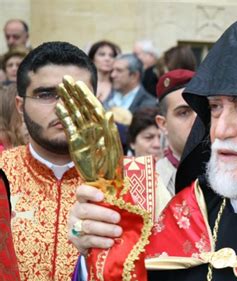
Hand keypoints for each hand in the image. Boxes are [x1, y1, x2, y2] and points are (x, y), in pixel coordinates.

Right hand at [55, 75, 122, 190]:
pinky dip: (64, 117)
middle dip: (74, 92)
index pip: (93, 105)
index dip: (86, 93)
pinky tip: (59, 107)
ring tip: (61, 87)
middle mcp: (93, 127)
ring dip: (68, 100)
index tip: (78, 81)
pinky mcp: (76, 143)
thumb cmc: (113, 165)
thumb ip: (109, 129)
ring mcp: (84, 134)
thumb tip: (108, 112)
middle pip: (82, 105)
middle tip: (65, 78)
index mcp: (103, 126)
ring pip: (75, 113)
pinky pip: (69, 127)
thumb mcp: (113, 146)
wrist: (105, 181)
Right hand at [69, 185, 122, 255]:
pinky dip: (101, 241)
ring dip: (105, 229)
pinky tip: (110, 242)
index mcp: (84, 200)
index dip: (90, 192)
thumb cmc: (106, 218)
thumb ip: (120, 202)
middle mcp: (76, 212)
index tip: (101, 196)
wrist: (95, 241)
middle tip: (117, 218)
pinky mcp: (77, 242)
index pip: (82, 192)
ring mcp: (74, 227)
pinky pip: (88, 241)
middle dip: (103, 214)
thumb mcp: (111, 208)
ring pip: (87, 226)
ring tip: (118, 231)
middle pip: (85, 210)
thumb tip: (136, 201)